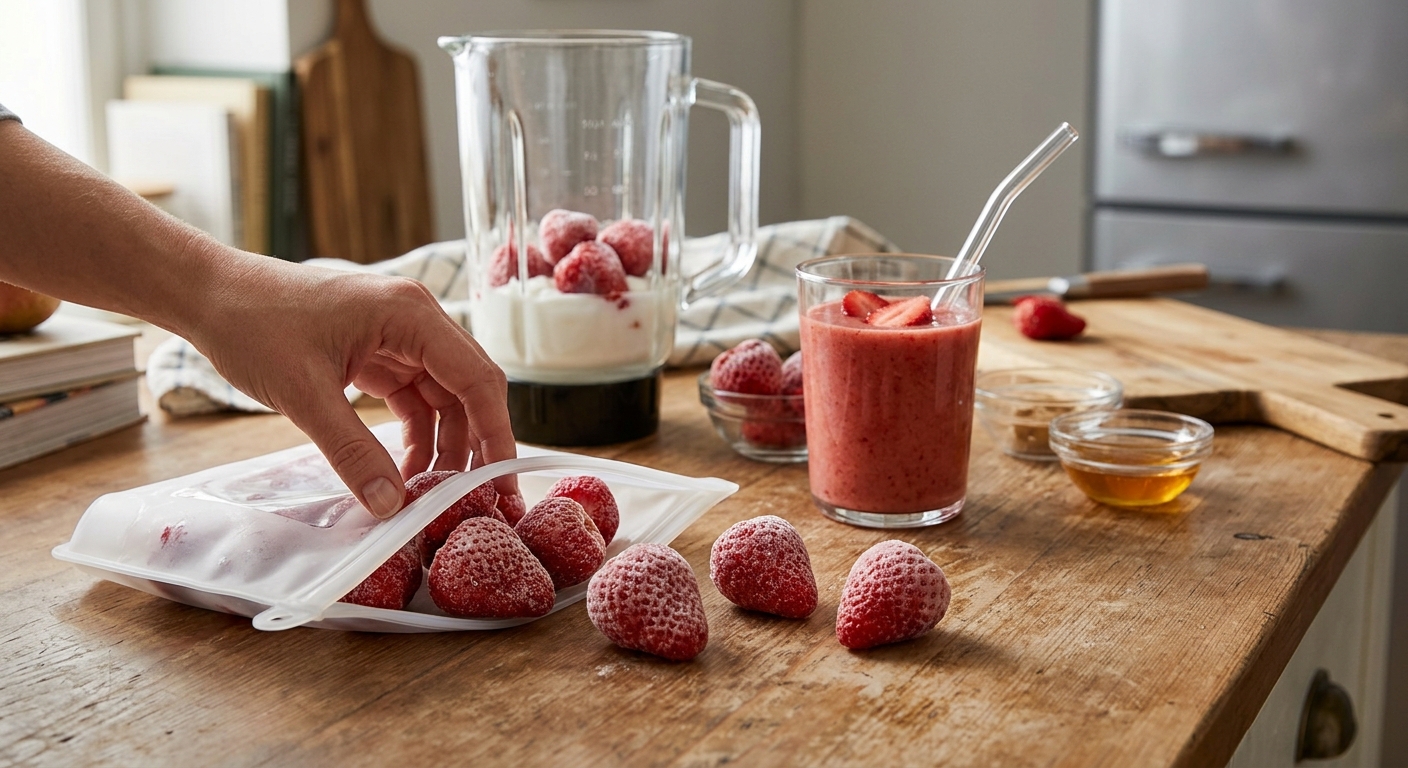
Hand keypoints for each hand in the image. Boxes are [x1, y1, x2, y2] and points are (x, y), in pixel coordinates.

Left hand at [187, 253, 516, 518]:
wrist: (209, 295)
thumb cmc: (253, 324)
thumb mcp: (304, 394)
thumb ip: (352, 452)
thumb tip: (391, 506)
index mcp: (410, 314)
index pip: (477, 379)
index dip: (496, 434)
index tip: (501, 484)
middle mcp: (415, 319)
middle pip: (469, 388)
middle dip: (476, 445)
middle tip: (479, 500)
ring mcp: (398, 335)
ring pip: (443, 398)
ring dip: (442, 445)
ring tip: (428, 494)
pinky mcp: (377, 351)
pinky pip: (413, 398)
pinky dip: (415, 435)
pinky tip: (403, 472)